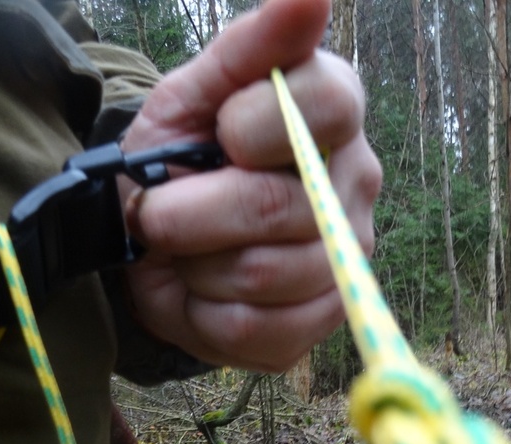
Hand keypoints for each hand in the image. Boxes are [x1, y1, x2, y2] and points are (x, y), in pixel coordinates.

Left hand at [117, 0, 381, 371]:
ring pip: (267, 274)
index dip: (253, 125)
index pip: (326, 105)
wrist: (156, 243)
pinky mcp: (319, 323)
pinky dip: (204, 313)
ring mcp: (344, 260)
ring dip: (196, 264)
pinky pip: (257, 329)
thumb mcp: (191, 96)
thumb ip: (247, 48)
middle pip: (280, 206)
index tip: (217, 135)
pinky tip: (200, 291)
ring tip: (184, 251)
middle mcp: (355, 185)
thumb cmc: (178, 160)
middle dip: (191, 214)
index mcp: (334, 112)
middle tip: (155, 212)